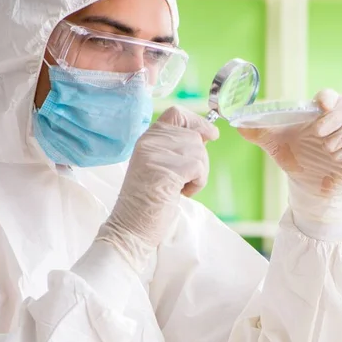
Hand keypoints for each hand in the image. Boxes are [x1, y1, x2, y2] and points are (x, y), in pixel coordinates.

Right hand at [96, 107, 218, 269]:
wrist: (131, 227)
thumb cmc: (149, 203)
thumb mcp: (160, 167)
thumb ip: (176, 148)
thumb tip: (208, 134)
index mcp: (146, 139)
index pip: (176, 113)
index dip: (197, 122)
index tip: (210, 135)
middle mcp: (149, 142)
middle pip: (194, 136)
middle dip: (199, 160)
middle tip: (184, 181)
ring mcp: (155, 154)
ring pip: (199, 152)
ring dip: (198, 175)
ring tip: (179, 188)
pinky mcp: (165, 169)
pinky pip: (198, 167)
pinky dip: (197, 183)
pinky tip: (180, 193)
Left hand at [238, 90, 341, 196]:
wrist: (308, 184)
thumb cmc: (295, 156)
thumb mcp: (274, 144)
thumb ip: (257, 132)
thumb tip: (238, 124)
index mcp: (321, 111)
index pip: (330, 96)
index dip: (328, 97)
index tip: (322, 104)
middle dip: (336, 117)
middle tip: (319, 133)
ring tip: (326, 148)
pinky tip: (336, 158)